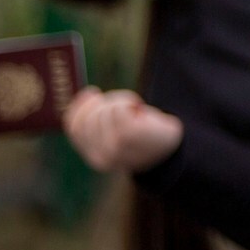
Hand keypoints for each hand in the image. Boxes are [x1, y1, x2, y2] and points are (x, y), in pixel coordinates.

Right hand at [63, 86, 184, 175]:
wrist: (175, 147)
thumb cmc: (145, 136)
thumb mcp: (119, 132)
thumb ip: (99, 122)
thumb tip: (87, 95)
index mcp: (94, 157)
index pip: (74, 128)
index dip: (79, 107)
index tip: (91, 93)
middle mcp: (101, 156)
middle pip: (89, 117)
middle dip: (105, 103)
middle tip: (125, 104)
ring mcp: (114, 147)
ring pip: (103, 112)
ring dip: (120, 102)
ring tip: (135, 109)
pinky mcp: (129, 136)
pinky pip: (118, 109)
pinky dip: (128, 102)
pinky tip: (140, 109)